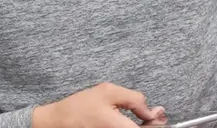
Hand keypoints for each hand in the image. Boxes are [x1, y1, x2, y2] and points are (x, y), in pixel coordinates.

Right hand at [32, 83, 164, 127]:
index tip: (158, 113)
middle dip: (152, 124)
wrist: (58, 122)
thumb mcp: (109, 92)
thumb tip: (152, 111)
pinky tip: (129, 122)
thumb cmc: (80, 107)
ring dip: (142, 127)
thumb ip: (134, 99)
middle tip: (151, 113)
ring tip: (141, 117)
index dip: (158, 122)